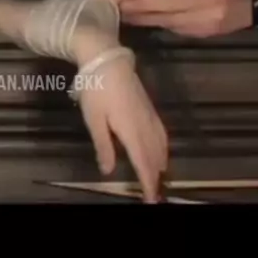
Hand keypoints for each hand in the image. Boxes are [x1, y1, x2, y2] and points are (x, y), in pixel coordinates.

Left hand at [78, 51, 167, 202]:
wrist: (108, 58)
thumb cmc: (96, 88)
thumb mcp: (94, 119)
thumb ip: (103, 145)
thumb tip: (108, 169)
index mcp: (131, 130)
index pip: (143, 162)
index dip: (147, 182)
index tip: (150, 198)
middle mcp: (145, 124)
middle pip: (155, 155)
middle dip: (155, 176)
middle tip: (154, 193)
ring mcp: (149, 114)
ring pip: (161, 144)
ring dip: (161, 162)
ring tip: (159, 176)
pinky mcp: (149, 106)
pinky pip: (161, 132)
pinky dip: (163, 146)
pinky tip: (161, 149)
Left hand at [120, 0, 252, 36]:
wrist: (246, 8)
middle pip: (166, 3)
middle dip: (142, 5)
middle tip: (123, 4)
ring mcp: (201, 19)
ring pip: (167, 19)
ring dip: (145, 18)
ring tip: (127, 16)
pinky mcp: (199, 33)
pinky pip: (174, 28)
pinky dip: (158, 24)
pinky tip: (145, 22)